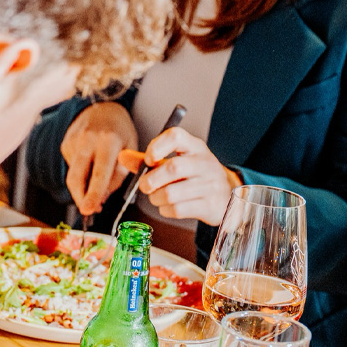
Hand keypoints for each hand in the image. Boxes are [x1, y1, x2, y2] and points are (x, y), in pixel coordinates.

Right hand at [60, 102, 136, 215]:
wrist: (103, 108)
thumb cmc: (120, 132)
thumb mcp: (130, 150)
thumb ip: (118, 176)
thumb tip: (100, 199)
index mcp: (108, 140)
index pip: (99, 173)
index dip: (93, 194)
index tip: (89, 210)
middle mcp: (87, 140)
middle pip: (76, 178)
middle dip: (81, 199)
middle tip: (88, 211)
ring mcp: (73, 141)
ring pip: (73, 176)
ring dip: (82, 190)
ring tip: (94, 193)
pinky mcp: (65, 144)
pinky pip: (72, 168)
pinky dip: (81, 175)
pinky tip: (90, 166)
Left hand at [121, 127, 240, 225]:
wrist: (225, 195)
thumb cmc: (195, 176)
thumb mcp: (177, 161)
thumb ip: (149, 160)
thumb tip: (122, 157)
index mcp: (195, 147)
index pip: (176, 136)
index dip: (157, 146)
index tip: (149, 159)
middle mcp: (204, 163)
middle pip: (173, 168)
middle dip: (150, 180)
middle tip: (145, 186)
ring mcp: (209, 185)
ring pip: (171, 193)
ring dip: (156, 198)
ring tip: (157, 197)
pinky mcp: (209, 205)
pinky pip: (178, 209)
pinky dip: (166, 210)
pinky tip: (168, 206)